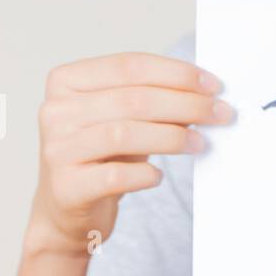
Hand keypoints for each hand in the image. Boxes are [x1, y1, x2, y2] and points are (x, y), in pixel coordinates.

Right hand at [26, 52, 231, 256]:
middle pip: (132, 99)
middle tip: (220, 114)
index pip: (129, 66)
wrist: (67, 209)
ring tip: (200, 144)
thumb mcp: (122, 119)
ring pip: (125, 134)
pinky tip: (159, 176)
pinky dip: (145, 174)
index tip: (213, 86)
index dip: (176, 74)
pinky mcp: (67, 187)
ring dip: (172, 138)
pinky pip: (116, 176)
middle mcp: (55, 111)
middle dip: (185, 104)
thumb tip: (205, 94)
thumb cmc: (102, 157)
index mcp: (67, 81)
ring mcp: (57, 149)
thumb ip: (152, 101)